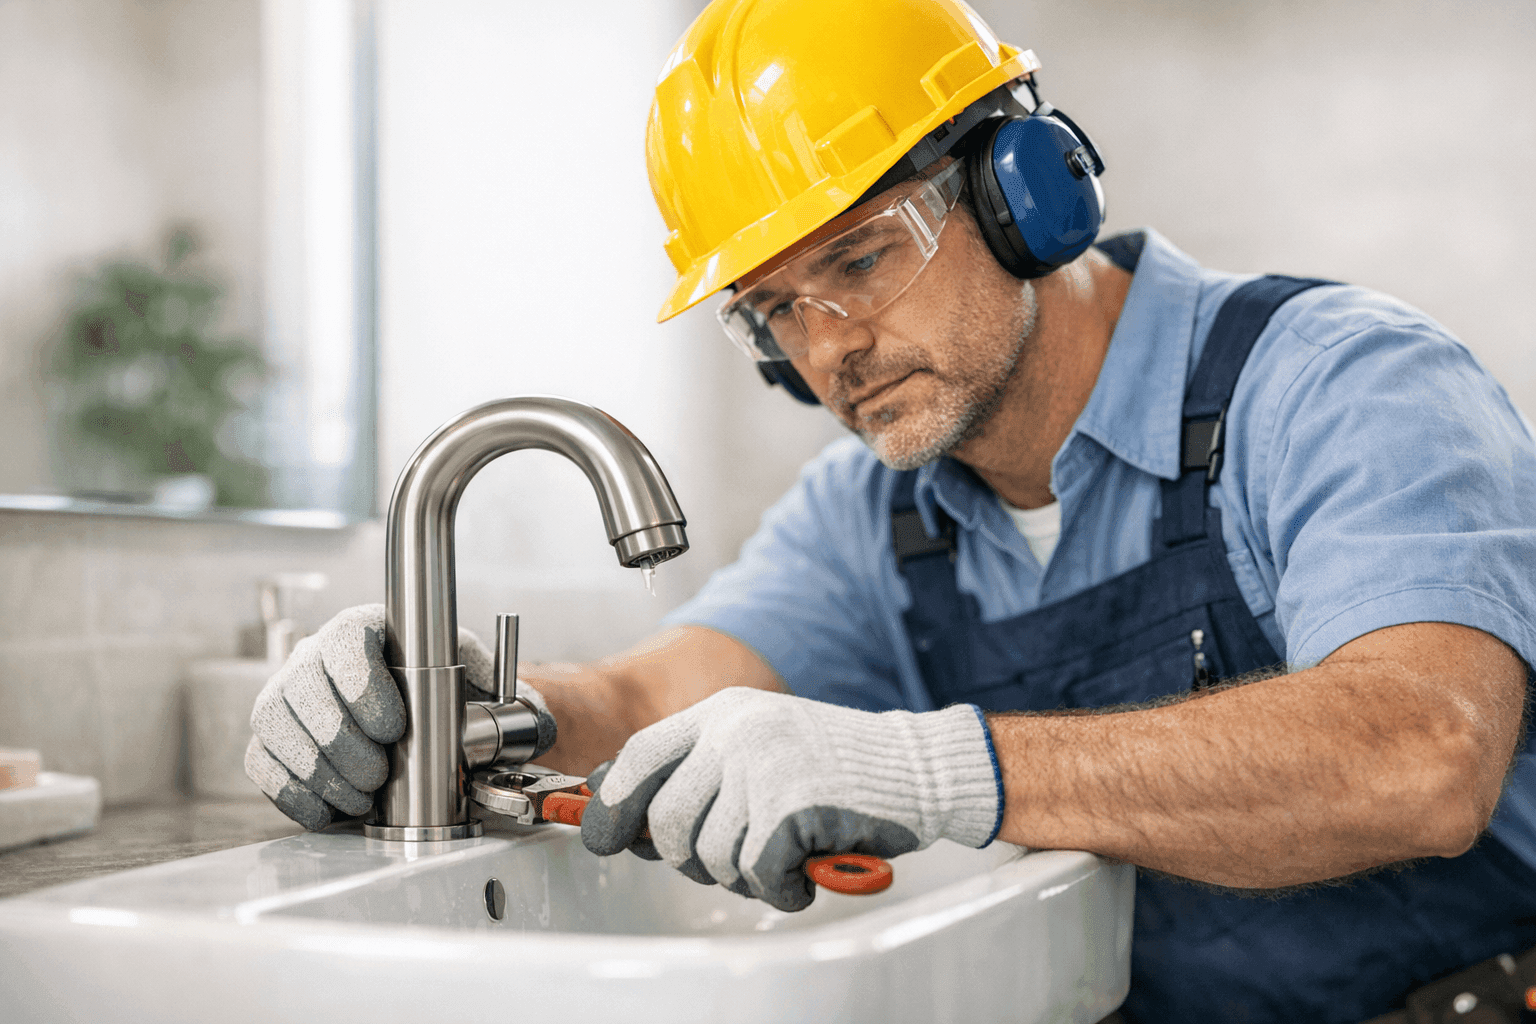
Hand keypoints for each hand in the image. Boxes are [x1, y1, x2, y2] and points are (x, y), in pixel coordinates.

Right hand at [244, 603, 555, 829]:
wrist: (415, 713)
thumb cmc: (442, 689)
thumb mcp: (476, 678)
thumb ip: (504, 692)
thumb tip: (535, 721)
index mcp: (363, 629)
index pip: (344, 641)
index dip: (363, 686)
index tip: (394, 728)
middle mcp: (312, 656)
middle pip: (305, 689)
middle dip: (344, 743)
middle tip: (380, 775)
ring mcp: (284, 696)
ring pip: (278, 728)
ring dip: (321, 772)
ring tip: (364, 796)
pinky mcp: (269, 738)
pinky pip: (262, 763)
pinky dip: (295, 793)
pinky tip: (332, 808)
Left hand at [579, 688, 1001, 910]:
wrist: (915, 767)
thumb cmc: (835, 768)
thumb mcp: (759, 745)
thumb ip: (697, 770)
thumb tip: (616, 809)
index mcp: (723, 712)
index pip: (641, 755)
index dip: (613, 802)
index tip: (602, 835)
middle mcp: (737, 731)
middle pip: (667, 820)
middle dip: (690, 858)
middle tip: (732, 861)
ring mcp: (764, 766)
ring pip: (710, 855)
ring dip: (742, 876)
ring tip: (779, 858)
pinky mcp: (792, 805)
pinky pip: (757, 872)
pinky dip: (779, 888)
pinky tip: (803, 870)